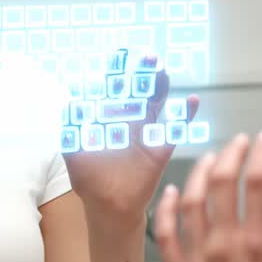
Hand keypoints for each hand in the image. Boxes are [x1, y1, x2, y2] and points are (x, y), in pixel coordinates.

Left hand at [64, 69, 200, 229]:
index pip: (115, 89)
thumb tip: (71, 104)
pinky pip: (176, 129)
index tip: (122, 54)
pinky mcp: (160, 149)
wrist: (107, 207)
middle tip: (149, 57)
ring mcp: (147, 133)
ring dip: (161, 87)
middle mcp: (130, 120)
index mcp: (110, 117)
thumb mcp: (74, 152)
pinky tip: (191, 101)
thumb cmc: (88, 179)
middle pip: (140, 90)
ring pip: (157, 103)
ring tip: (162, 71)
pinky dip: (185, 115)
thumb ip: (72, 130)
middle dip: (144, 73)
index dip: (119, 72)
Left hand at [156, 132, 261, 261]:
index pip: (259, 183)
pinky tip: (172, 192)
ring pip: (191, 200)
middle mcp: (224, 246)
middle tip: (239, 142)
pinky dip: (167, 207)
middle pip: (222, 182)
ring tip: (209, 157)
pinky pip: (165, 232)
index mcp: (259, 247)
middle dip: (231, 153)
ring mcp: (196, 260)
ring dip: (199, 172)